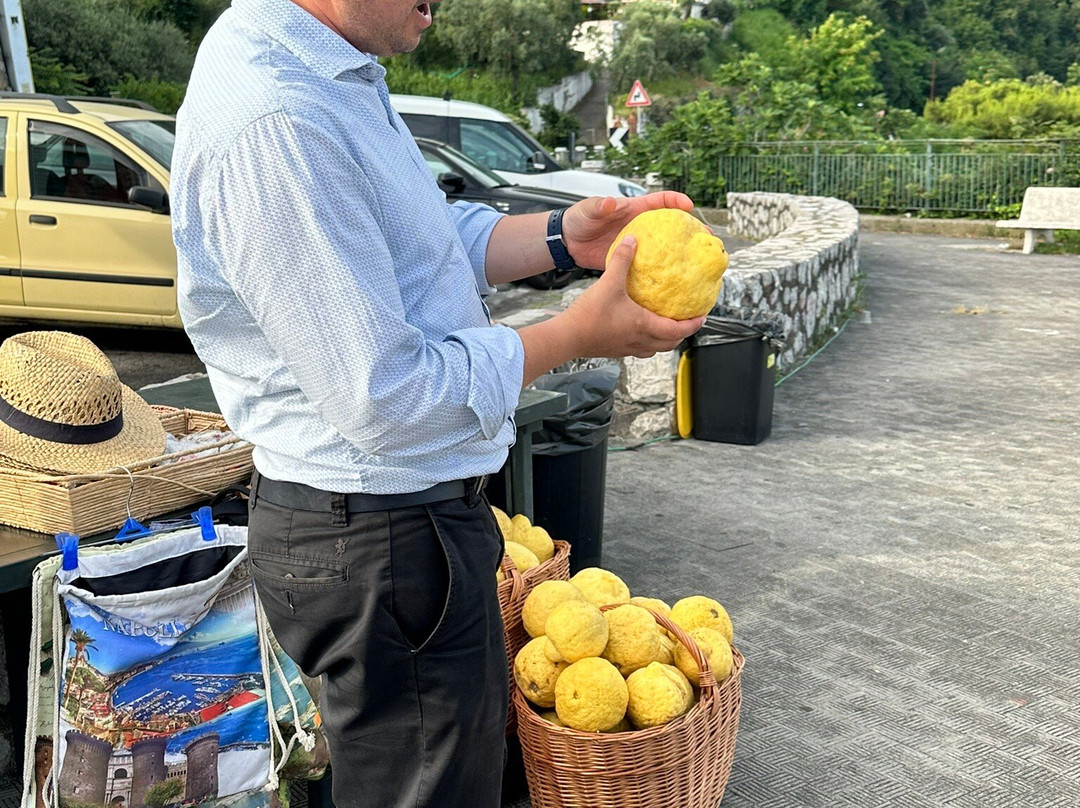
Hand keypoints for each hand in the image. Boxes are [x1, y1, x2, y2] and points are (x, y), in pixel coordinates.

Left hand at [560, 191, 693, 269]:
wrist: (568, 242)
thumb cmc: (579, 219)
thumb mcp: (588, 209)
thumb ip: (599, 206)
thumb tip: (610, 203)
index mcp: (634, 210)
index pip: (660, 202)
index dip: (676, 201)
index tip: (690, 207)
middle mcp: (640, 228)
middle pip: (670, 228)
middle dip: (690, 232)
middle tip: (706, 241)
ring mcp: (637, 247)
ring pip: (663, 250)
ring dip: (680, 256)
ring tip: (697, 265)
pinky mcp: (629, 263)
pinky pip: (648, 269)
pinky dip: (660, 276)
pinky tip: (670, 285)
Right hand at [563, 235, 704, 358]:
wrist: (566, 338)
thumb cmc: (590, 315)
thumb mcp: (609, 282)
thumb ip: (622, 260)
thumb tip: (632, 240)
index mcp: (645, 326)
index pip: (679, 329)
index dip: (693, 324)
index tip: (702, 315)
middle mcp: (640, 341)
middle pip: (671, 343)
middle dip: (682, 332)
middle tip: (689, 320)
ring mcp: (628, 348)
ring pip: (656, 348)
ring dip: (666, 339)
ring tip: (668, 326)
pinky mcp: (616, 350)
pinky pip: (640, 348)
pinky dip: (648, 341)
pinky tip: (639, 328)